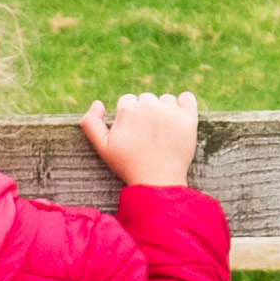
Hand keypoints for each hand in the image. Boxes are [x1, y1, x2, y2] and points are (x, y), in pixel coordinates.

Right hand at [83, 91, 200, 188]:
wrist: (157, 182)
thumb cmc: (128, 165)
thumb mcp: (102, 147)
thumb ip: (90, 123)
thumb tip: (97, 103)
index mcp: (127, 110)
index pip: (128, 101)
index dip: (129, 118)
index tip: (132, 134)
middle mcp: (149, 106)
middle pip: (147, 99)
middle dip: (146, 113)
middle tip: (147, 136)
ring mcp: (170, 111)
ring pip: (166, 99)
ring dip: (164, 110)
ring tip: (161, 134)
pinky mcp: (189, 118)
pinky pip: (187, 98)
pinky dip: (184, 105)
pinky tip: (178, 120)